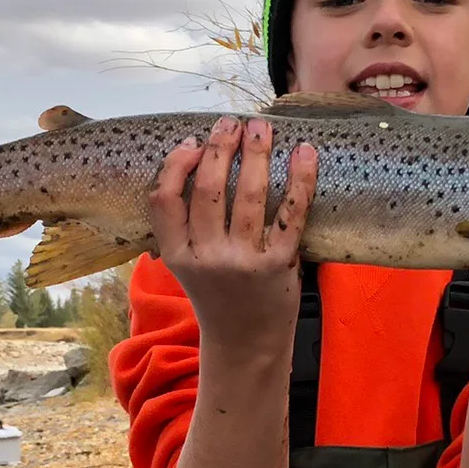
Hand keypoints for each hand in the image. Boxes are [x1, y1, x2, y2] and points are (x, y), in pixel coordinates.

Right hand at [148, 114, 318, 357]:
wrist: (246, 344)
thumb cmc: (218, 297)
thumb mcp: (187, 266)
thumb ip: (184, 228)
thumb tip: (197, 162)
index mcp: (178, 256)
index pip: (164, 200)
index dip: (175, 165)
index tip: (192, 141)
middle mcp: (207, 257)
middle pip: (207, 189)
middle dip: (220, 147)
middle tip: (232, 122)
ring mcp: (243, 262)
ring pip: (247, 194)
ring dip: (256, 153)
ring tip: (261, 128)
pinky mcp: (279, 265)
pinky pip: (291, 213)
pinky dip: (299, 179)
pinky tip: (304, 153)